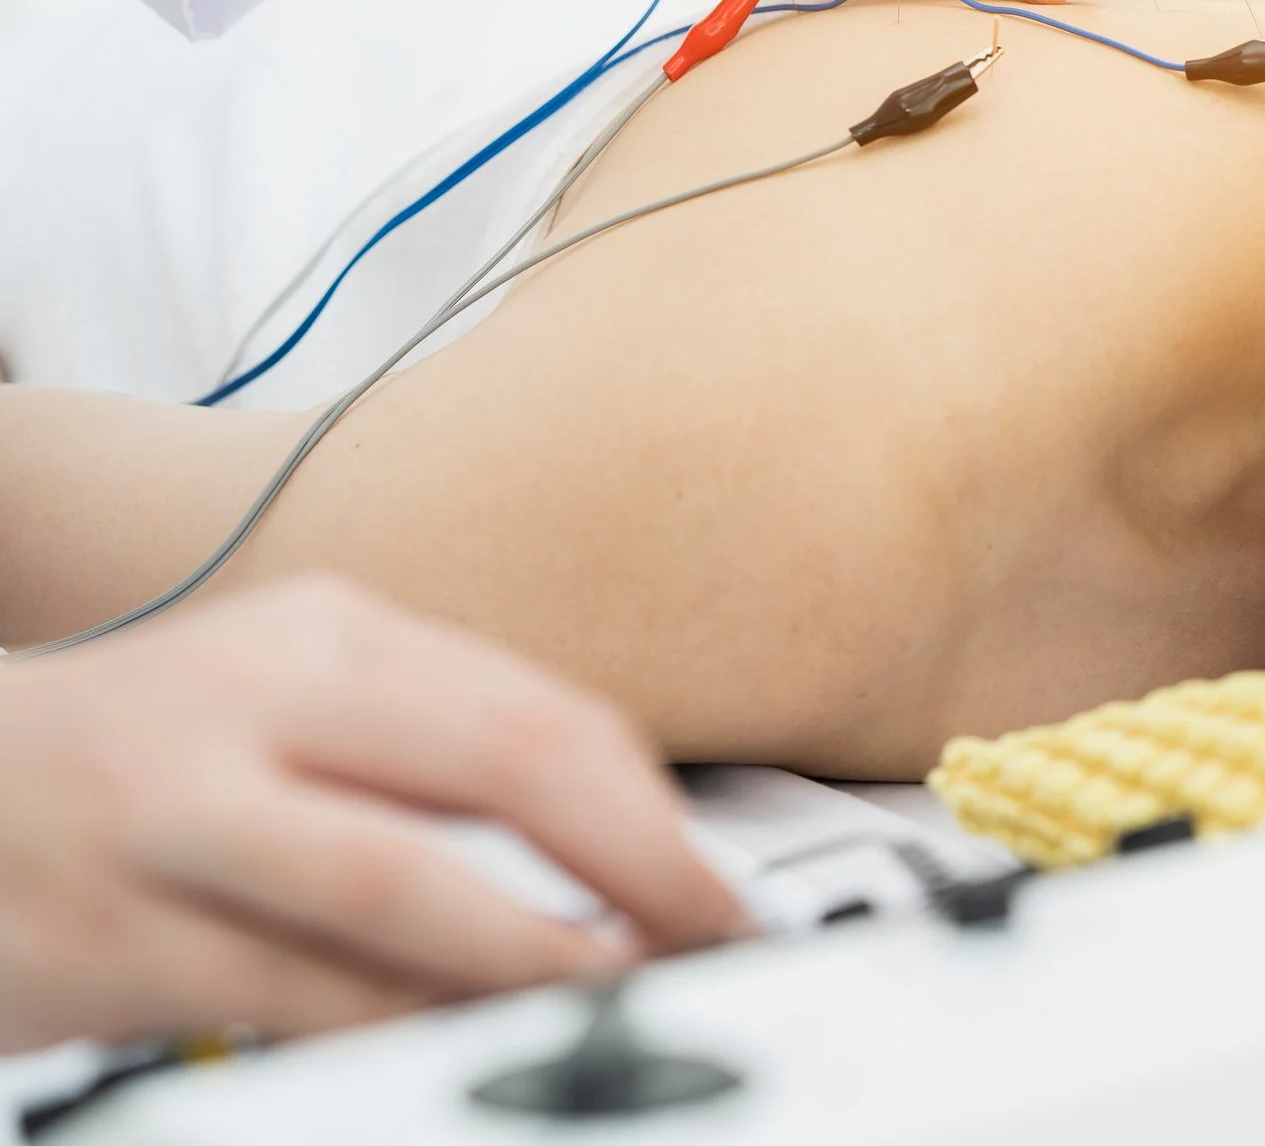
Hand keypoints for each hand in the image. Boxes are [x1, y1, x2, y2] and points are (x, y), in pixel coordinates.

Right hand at [0, 578, 749, 1053]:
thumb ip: (433, 756)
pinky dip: (399, 1029)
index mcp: (329, 639)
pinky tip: (465, 1049)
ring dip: (535, 957)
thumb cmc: (137, 760)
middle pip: (504, 765)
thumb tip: (617, 849)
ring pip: (404, 882)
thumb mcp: (283, 703)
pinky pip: (296, 990)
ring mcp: (184, 813)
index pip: (542, 713)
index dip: (655, 815)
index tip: (722, 894)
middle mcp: (263, 702)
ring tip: (621, 1001)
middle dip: (640, 866)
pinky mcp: (118, 930)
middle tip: (715, 944)